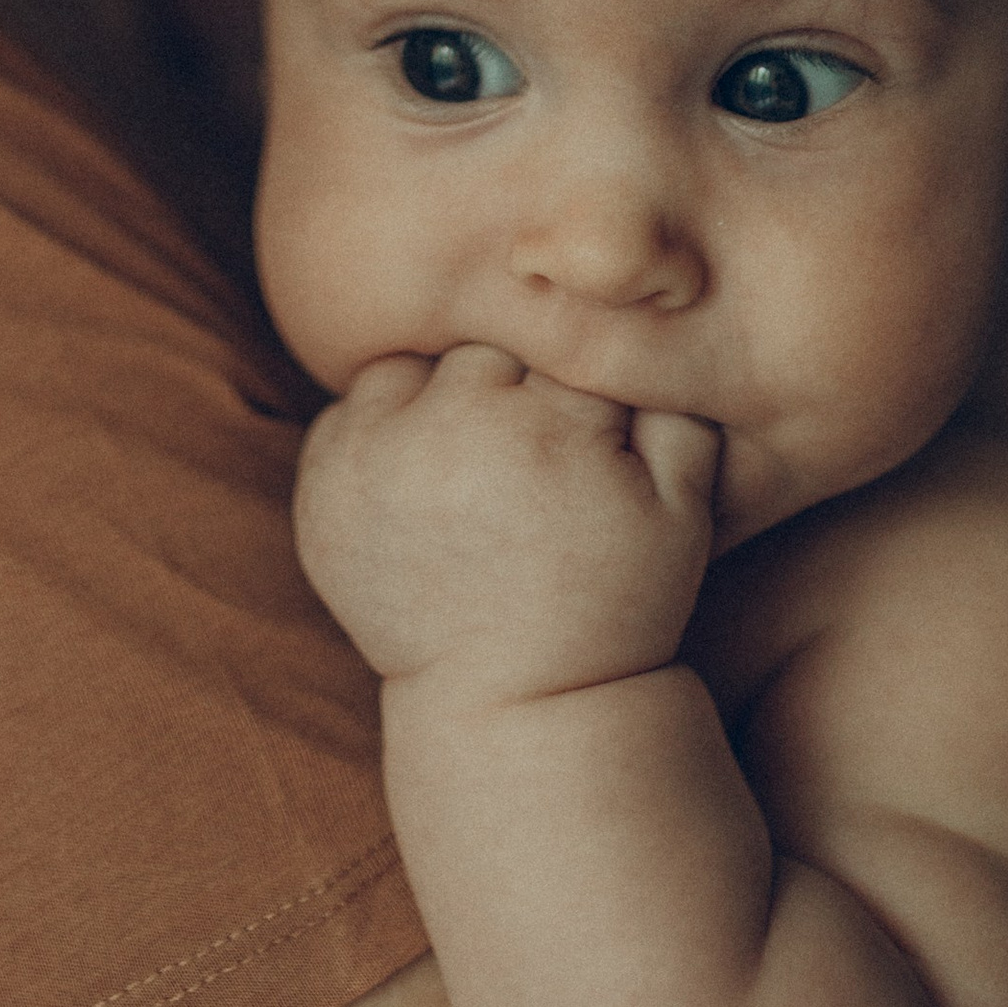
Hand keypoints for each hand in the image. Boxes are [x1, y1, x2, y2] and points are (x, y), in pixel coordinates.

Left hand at [293, 344, 720, 703]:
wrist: (515, 702)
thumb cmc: (614, 600)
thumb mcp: (686, 507)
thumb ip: (677, 395)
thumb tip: (638, 304)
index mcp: (546, 428)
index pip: (564, 334)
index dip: (580, 382)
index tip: (585, 439)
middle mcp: (449, 430)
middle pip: (482, 346)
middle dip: (508, 386)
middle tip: (528, 461)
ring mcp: (373, 459)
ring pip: (412, 366)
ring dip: (439, 399)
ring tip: (473, 469)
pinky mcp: (321, 487)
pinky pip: (353, 410)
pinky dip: (384, 433)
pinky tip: (425, 487)